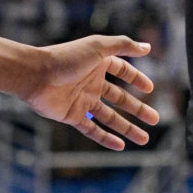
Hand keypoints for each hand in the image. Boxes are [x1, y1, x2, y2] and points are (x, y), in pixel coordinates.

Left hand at [23, 34, 158, 152]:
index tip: (150, 89)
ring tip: (145, 139)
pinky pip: (92, 130)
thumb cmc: (66, 57)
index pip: (123, 71)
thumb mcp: (98, 47)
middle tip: (156, 119)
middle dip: (139, 109)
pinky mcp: (73, 116)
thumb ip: (123, 46)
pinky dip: (106, 138)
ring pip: (110, 117)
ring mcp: (83, 100)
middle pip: (121, 98)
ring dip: (127, 128)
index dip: (137, 79)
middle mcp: (92, 82)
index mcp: (98, 64)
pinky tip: (120, 146)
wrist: (36, 75)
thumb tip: (147, 47)